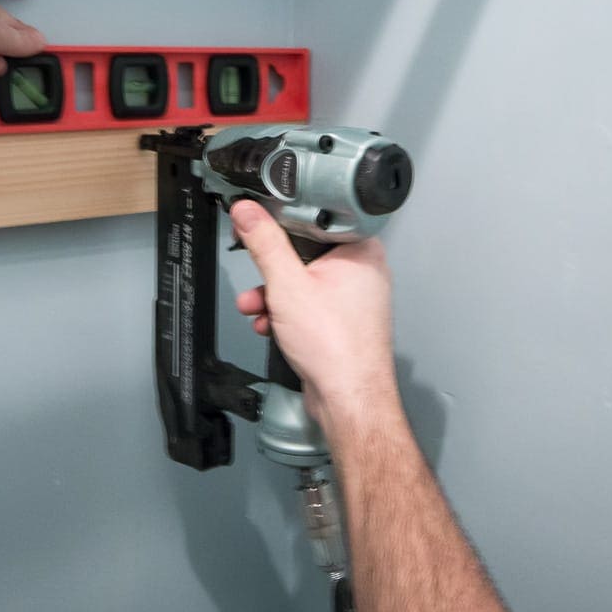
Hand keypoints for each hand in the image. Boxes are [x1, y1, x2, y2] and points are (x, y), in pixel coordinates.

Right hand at [231, 200, 400, 439]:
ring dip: (273, 293)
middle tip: (255, 272)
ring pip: (303, 280)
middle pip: (306, 251)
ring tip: (255, 305)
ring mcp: (353, 297)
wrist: (348, 399)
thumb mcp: (286, 284)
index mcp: (360, 249)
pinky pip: (308, 303)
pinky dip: (286, 311)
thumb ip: (264, 243)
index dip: (286, 219)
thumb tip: (249, 212)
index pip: (318, 216)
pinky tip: (270, 323)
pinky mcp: (341, 319)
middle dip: (272, 268)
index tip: (262, 219)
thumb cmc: (337, 346)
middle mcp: (362, 269)